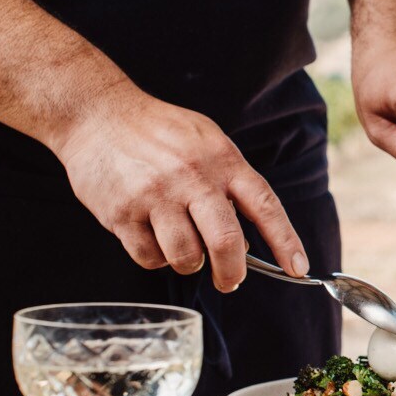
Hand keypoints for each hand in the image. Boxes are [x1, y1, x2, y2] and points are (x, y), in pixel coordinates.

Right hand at [52, 86, 308, 291]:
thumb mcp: (207, 141)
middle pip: (225, 242)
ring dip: (189, 263)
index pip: (265, 206)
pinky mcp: (121, 213)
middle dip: (232, 273)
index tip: (299, 270)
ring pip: (186, 257)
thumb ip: (230, 183)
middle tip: (231, 281)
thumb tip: (247, 240)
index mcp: (222, 160)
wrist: (97, 113)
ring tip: (182, 246)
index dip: (286, 242)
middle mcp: (192, 178)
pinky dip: (155, 257)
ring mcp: (155, 196)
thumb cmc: (159, 132)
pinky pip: (149, 257)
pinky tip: (152, 236)